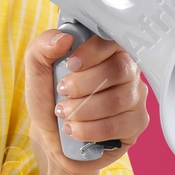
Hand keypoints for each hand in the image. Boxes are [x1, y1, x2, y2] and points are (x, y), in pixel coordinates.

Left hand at [23, 28, 149, 174]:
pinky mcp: (137, 123)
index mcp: (107, 50)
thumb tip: (64, 38)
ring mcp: (135, 97)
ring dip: (83, 109)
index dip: (92, 52)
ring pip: (117, 100)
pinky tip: (74, 129)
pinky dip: (90, 129)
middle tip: (62, 92)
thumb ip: (43, 47)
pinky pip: (119, 126)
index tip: (70, 65)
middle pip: (118, 70)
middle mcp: (127, 70)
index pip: (112, 41)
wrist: (51, 135)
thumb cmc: (49, 98)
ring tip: (64, 114)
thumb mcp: (37, 70)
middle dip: (83, 85)